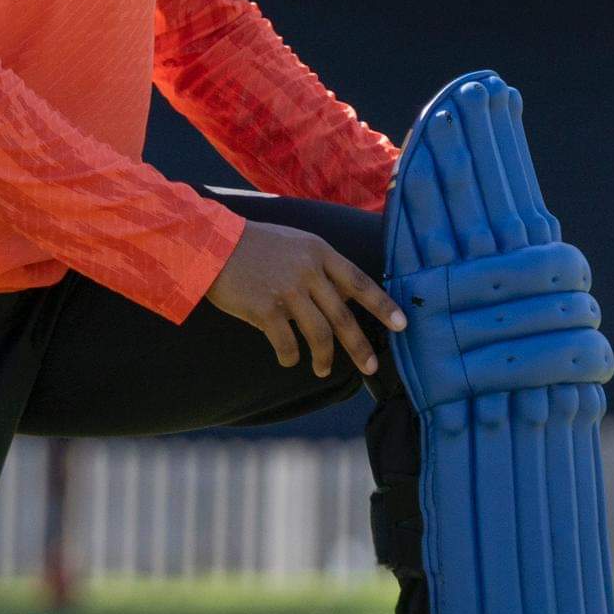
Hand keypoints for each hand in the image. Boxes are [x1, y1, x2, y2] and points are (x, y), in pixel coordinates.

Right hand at [202, 221, 407, 379]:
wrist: (212, 244)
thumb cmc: (253, 245)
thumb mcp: (294, 244)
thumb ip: (320, 266)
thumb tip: (346, 296)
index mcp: (319, 252)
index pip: (360, 281)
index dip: (382, 305)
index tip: (401, 324)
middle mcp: (308, 271)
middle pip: (344, 316)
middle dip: (359, 346)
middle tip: (371, 368)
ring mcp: (287, 290)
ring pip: (319, 334)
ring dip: (324, 358)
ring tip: (322, 369)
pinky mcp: (265, 309)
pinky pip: (287, 343)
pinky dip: (290, 356)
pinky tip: (288, 359)